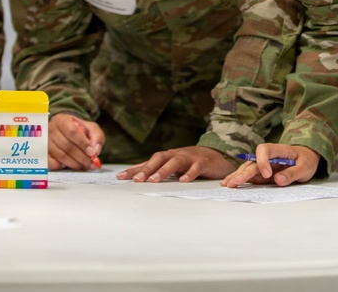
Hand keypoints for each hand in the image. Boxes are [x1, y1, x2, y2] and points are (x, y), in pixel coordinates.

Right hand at [48, 113, 103, 169]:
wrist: (67, 130)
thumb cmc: (79, 129)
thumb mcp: (91, 128)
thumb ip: (97, 137)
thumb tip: (96, 150)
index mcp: (62, 120)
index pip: (71, 132)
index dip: (82, 143)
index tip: (92, 152)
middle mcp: (51, 130)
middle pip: (67, 146)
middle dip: (81, 157)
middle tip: (92, 164)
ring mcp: (46, 142)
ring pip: (61, 156)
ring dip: (75, 163)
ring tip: (85, 166)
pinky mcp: (44, 153)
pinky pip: (51, 163)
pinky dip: (63, 166)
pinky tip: (72, 165)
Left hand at [117, 146, 236, 182]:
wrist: (217, 155)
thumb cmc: (192, 162)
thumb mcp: (174, 166)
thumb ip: (158, 171)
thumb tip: (136, 177)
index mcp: (168, 157)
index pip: (148, 162)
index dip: (134, 168)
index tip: (119, 177)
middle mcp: (177, 155)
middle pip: (160, 158)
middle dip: (147, 168)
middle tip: (136, 179)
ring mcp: (190, 158)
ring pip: (175, 162)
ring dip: (164, 171)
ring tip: (154, 180)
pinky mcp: (203, 163)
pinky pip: (196, 167)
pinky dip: (189, 174)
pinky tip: (183, 181)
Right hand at [221, 144, 319, 187]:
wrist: (306, 158)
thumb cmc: (306, 160)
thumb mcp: (305, 167)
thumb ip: (292, 173)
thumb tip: (278, 180)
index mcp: (279, 150)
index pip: (265, 150)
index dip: (263, 161)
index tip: (267, 175)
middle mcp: (268, 155)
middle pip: (253, 161)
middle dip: (244, 172)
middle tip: (235, 183)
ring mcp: (263, 163)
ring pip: (247, 167)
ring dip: (237, 175)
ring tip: (227, 184)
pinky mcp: (261, 171)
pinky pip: (248, 174)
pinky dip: (238, 178)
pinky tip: (228, 182)